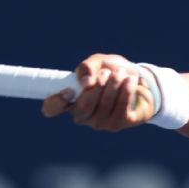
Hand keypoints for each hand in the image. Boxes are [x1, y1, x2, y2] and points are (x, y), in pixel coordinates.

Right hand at [41, 53, 155, 131]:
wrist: (137, 81)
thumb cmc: (111, 72)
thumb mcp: (98, 63)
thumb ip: (88, 67)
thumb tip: (86, 82)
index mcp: (70, 99)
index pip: (51, 108)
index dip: (55, 102)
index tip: (68, 90)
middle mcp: (82, 115)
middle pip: (83, 107)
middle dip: (97, 87)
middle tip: (107, 72)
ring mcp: (99, 122)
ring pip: (103, 107)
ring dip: (114, 85)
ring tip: (121, 73)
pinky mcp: (117, 124)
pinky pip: (121, 108)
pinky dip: (126, 91)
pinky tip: (130, 80)